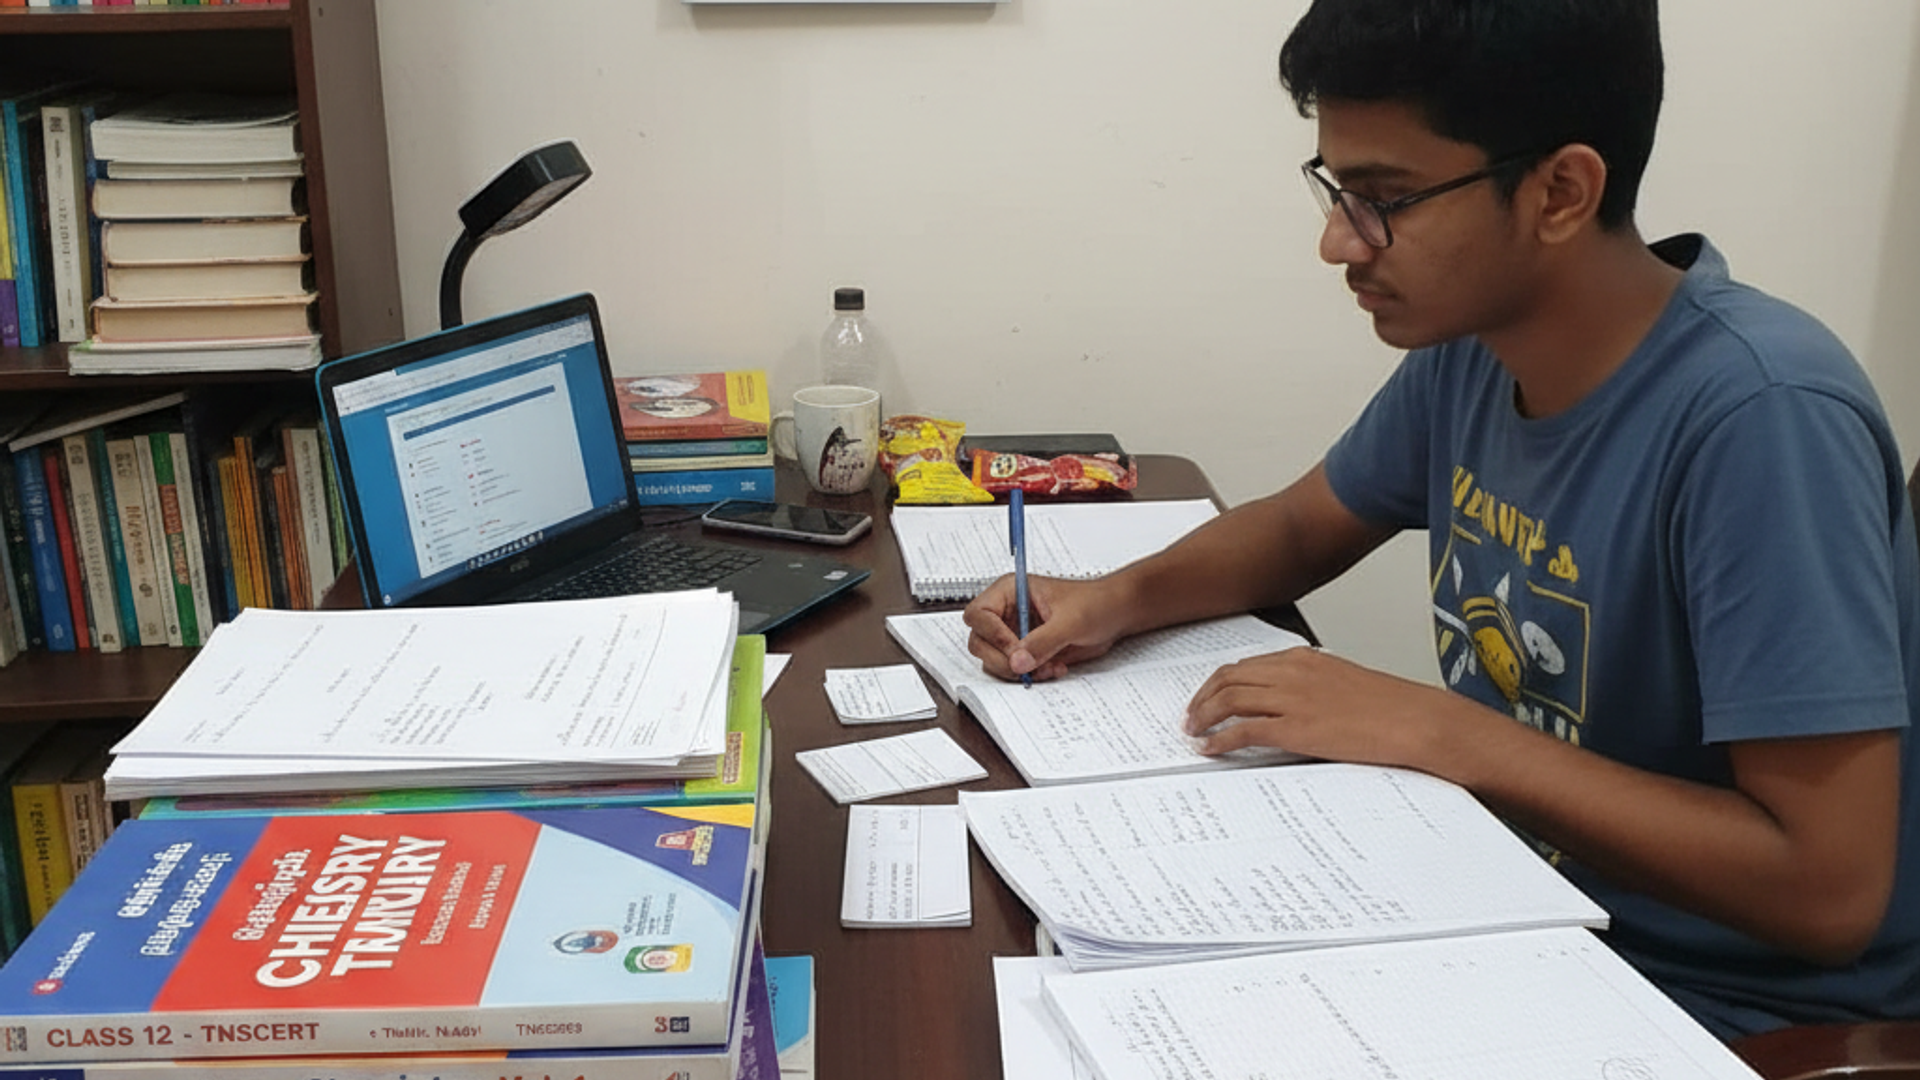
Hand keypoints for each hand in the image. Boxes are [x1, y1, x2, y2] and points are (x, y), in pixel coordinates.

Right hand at [962, 574, 1126, 682]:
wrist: (1116, 616)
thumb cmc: (1096, 603)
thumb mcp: (1070, 620)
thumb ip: (1043, 641)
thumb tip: (1018, 661)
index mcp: (1011, 591)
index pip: (980, 614)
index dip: (993, 634)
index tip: (1014, 649)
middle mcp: (1008, 612)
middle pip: (980, 641)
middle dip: (1002, 659)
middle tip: (1026, 665)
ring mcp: (1015, 633)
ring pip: (994, 660)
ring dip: (1018, 670)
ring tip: (1047, 666)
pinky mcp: (1026, 652)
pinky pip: (1014, 670)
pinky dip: (1031, 675)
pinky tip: (1053, 668)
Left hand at [1184, 647, 1472, 769]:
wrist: (1414, 720)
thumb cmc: (1390, 707)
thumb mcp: (1345, 683)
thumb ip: (1314, 686)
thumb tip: (1293, 704)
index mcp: (1303, 658)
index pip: (1246, 664)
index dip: (1219, 681)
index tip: (1207, 695)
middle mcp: (1291, 672)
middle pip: (1228, 678)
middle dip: (1202, 697)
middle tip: (1190, 715)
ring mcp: (1291, 699)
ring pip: (1228, 700)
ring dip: (1203, 717)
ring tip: (1192, 732)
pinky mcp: (1294, 727)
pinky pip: (1242, 731)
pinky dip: (1219, 739)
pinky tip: (1210, 749)